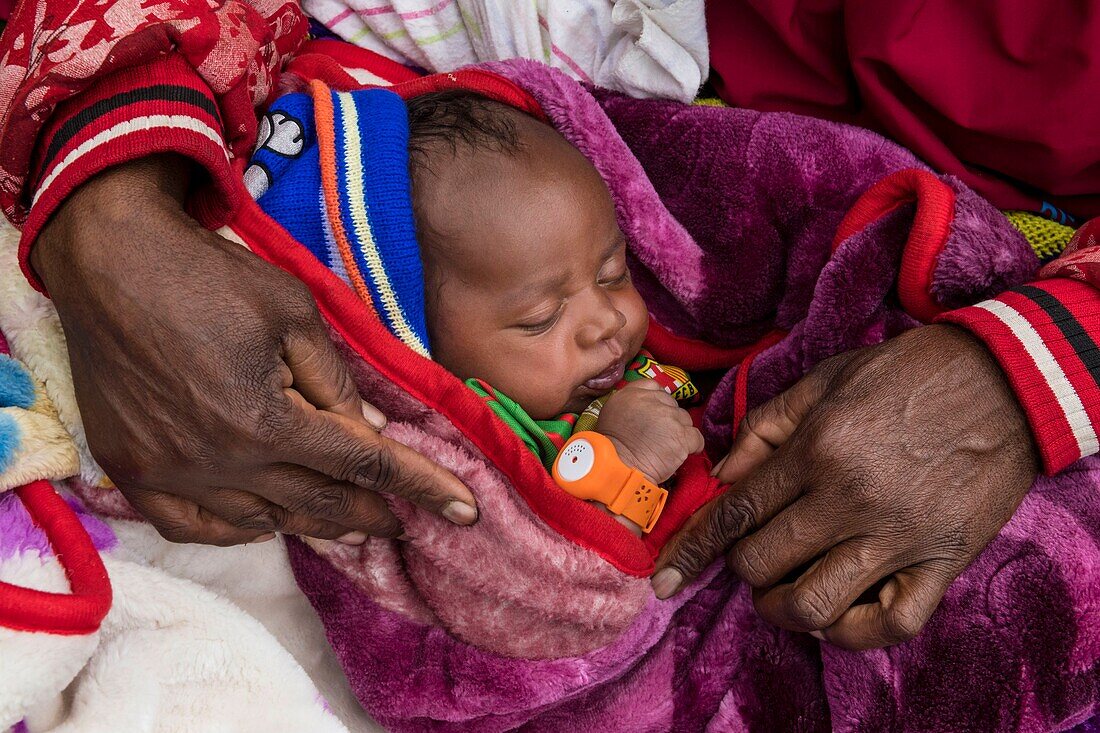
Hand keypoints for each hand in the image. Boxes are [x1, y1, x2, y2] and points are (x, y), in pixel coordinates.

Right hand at [33, 155, 476, 545]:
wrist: (111, 261)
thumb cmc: (210, 277)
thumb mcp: (295, 312)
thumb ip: (335, 382)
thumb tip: (369, 431)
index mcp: (267, 420)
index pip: (365, 465)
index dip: (421, 487)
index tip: (465, 511)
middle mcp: (221, 461)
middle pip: (319, 503)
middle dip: (372, 515)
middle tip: (404, 522)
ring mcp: (172, 473)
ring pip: (261, 522)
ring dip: (314, 524)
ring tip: (349, 523)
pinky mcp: (133, 470)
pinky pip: (194, 528)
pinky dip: (238, 531)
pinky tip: (265, 524)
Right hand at [597, 379, 703, 482]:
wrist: (617, 468)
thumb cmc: (611, 448)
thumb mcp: (612, 415)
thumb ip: (631, 406)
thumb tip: (646, 409)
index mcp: (631, 394)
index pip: (655, 387)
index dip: (659, 402)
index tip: (656, 416)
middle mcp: (652, 400)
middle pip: (672, 404)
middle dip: (669, 419)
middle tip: (660, 436)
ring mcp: (669, 417)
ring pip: (685, 420)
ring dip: (679, 432)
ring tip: (668, 447)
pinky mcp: (681, 436)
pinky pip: (696, 438)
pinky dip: (693, 446)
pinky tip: (682, 453)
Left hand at [652, 325, 1037, 648]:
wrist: (1005, 379)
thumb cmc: (907, 373)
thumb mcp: (825, 380)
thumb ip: (765, 427)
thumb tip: (720, 474)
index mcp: (816, 449)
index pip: (734, 514)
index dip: (693, 551)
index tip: (667, 579)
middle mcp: (850, 497)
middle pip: (762, 562)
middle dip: (742, 567)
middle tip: (756, 552)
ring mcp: (898, 535)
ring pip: (813, 604)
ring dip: (782, 608)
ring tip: (783, 592)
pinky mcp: (943, 561)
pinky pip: (890, 623)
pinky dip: (852, 631)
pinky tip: (837, 613)